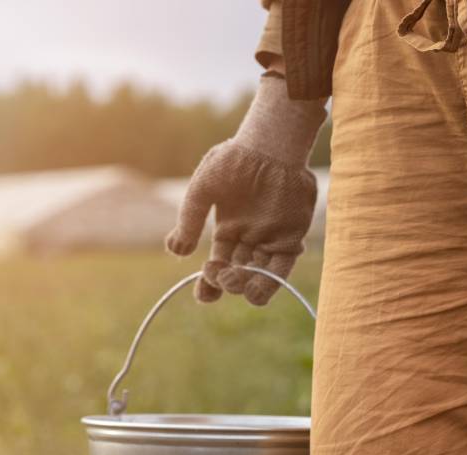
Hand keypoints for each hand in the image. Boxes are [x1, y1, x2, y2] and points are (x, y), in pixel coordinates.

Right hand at [165, 75, 327, 305]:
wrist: (268, 145)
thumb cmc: (233, 161)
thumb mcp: (204, 188)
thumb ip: (190, 218)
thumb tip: (175, 251)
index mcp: (227, 231)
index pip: (217, 265)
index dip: (209, 285)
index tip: (203, 296)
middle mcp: (249, 240)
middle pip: (238, 274)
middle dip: (227, 283)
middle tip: (221, 276)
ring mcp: (271, 239)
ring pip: (260, 275)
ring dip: (248, 287)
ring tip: (236, 283)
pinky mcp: (291, 238)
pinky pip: (282, 267)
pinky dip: (271, 281)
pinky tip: (257, 287)